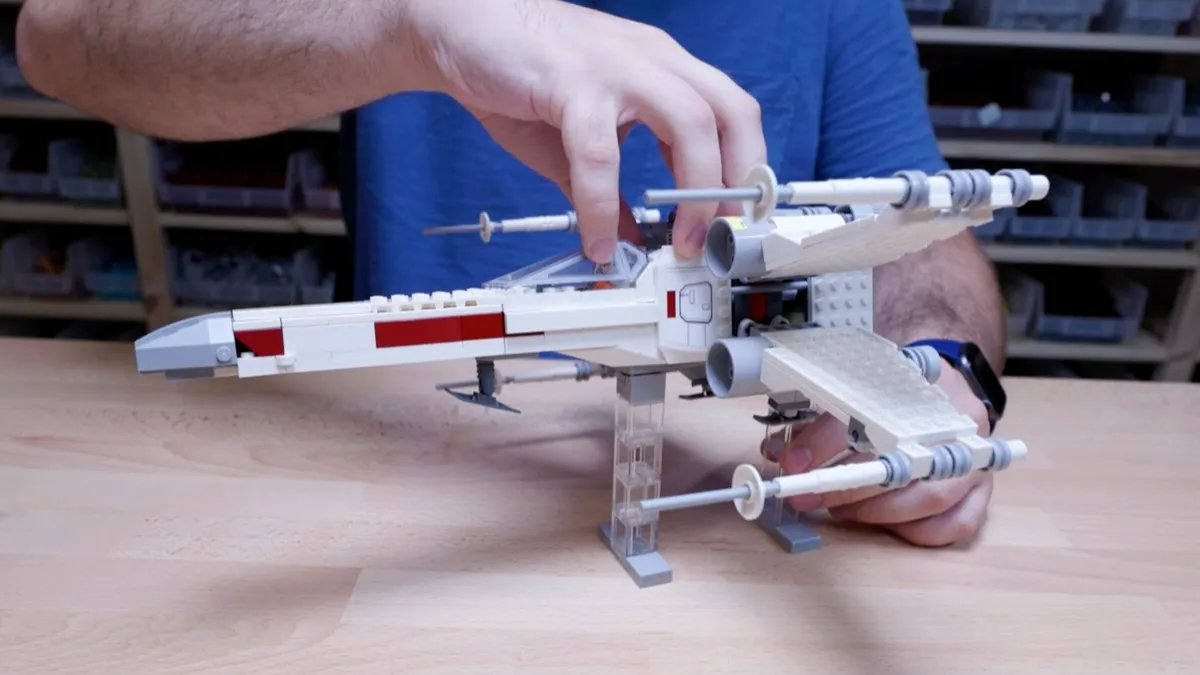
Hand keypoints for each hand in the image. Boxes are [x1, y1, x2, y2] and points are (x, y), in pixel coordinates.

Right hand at [400, 0, 765, 261]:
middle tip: (720, 237)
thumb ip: (611, 190)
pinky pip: (601, 153)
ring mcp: (615, 67)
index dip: (747, 168)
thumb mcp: (582, 141)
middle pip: (731, 113)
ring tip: (679, 242)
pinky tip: (596, 237)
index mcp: (663, 69)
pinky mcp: (571, 81)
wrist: (456, 29)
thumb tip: (628, 240)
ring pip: (690, 123)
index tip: (738, 221)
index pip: (734, 113)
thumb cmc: (520, 75)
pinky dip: (604, 205)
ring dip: (695, 192)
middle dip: (735, 183)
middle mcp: (651, 60)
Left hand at [767, 367, 993, 546]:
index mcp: (924, 385)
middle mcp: (956, 423)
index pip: (869, 414)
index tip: (792, 462)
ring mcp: (975, 459)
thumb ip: (822, 420)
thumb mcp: (858, 389)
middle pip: (903, 464)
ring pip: (930, 499)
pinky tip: (886, 522)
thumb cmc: (896, 390)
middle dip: (846, 488)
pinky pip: (955, 524)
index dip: (823, 442)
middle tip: (808, 495)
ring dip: (876, 513)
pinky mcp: (983, 489)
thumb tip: (778, 454)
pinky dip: (916, 531)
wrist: (946, 382)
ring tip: (841, 509)